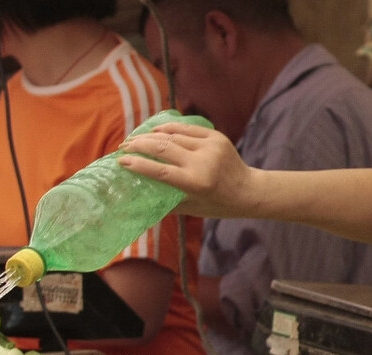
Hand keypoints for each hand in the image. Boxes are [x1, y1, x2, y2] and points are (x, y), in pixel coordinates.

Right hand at [118, 122, 252, 219]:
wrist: (250, 190)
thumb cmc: (219, 204)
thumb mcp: (193, 209)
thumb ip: (168, 202)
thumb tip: (140, 200)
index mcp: (197, 183)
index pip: (161, 171)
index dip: (138, 164)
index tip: (120, 161)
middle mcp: (203, 162)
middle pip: (162, 148)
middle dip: (139, 145)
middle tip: (123, 147)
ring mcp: (210, 146)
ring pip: (172, 135)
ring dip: (150, 136)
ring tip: (135, 139)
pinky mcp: (215, 136)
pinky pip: (186, 128)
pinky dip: (168, 128)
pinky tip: (154, 131)